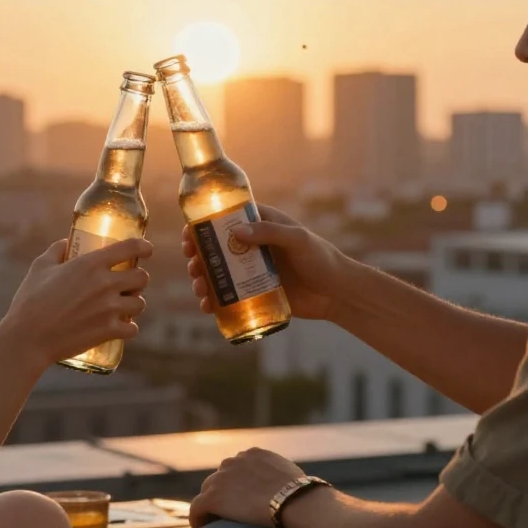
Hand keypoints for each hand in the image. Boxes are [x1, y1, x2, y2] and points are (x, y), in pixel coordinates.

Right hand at [0, 238, 152, 366]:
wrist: (27, 338)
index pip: (131, 248)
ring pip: (140, 303)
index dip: (144, 247)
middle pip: (142, 277)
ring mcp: (110, 309)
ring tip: (125, 305)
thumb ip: (56, 251)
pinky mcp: (109, 331)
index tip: (146, 249)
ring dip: (134, 303)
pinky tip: (123, 326)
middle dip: (138, 278)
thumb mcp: (40, 267)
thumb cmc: (30, 301)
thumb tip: (66, 242)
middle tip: (129, 282)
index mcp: (91, 264)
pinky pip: (133, 328)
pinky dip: (129, 328)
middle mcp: (105, 284)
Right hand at [181, 205, 344, 320]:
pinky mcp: (255, 292)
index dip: (202, 227)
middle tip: (194, 268)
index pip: (224, 220)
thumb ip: (270, 232)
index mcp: (260, 224)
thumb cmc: (322, 259)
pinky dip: (215, 300)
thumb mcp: (298, 240)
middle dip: (198, 258)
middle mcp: (252, 246)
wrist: (338, 294)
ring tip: (201, 291)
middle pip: (215, 249)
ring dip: (203, 280)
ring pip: (218, 273)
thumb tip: (236, 231)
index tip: (189, 237)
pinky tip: (208, 307)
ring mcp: (252, 270)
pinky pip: (229, 295)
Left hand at [189, 448, 306, 527]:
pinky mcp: (213, 497)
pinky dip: (198, 519)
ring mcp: (221, 478)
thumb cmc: (302, 494)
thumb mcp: (290, 474)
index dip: (237, 484)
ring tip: (216, 523)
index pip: (237, 467)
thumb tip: (284, 486)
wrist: (294, 501)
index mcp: (253, 454)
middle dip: (224, 494)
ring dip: (211, 506)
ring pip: (207, 492)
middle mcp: (234, 461)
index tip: (242, 499)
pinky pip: (197, 508)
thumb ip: (278, 475)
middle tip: (230, 513)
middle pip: (220, 478)